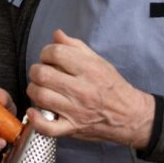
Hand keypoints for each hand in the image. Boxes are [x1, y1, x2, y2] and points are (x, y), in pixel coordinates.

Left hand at [26, 30, 154, 148]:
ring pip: (40, 96)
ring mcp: (76, 110)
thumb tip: (57, 34)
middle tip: (41, 73)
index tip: (48, 57)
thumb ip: (76, 47)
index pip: (56, 53)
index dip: (46, 52)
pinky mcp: (72, 127)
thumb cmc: (113, 87)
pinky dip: (36, 120)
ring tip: (40, 89)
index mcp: (89, 69)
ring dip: (34, 90)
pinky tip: (33, 111)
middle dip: (36, 71)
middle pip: (43, 74)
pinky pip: (47, 127)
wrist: (130, 116)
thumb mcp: (99, 62)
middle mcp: (82, 89)